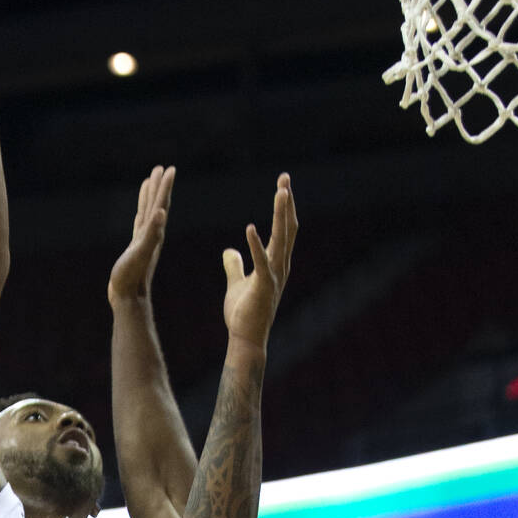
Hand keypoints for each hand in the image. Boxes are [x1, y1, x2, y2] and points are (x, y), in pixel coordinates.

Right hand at [108, 165, 175, 305]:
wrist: (128, 299)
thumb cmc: (131, 278)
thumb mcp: (141, 254)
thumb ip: (151, 234)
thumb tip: (161, 213)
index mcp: (154, 234)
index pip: (161, 206)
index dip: (164, 188)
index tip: (170, 170)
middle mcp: (152, 235)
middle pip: (157, 205)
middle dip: (159, 187)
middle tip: (161, 168)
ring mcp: (143, 241)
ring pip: (148, 213)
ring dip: (150, 197)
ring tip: (149, 180)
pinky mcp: (135, 248)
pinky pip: (139, 225)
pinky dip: (140, 213)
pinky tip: (140, 211)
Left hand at [222, 173, 297, 350]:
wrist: (245, 339)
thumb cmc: (243, 313)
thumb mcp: (237, 283)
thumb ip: (235, 265)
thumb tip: (229, 250)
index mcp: (276, 263)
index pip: (284, 229)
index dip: (284, 207)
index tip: (283, 184)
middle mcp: (280, 266)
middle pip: (288, 228)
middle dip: (286, 203)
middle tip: (285, 178)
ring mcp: (275, 276)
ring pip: (282, 240)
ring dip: (281, 215)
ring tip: (280, 192)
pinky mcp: (264, 287)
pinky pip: (261, 262)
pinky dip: (256, 245)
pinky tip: (250, 228)